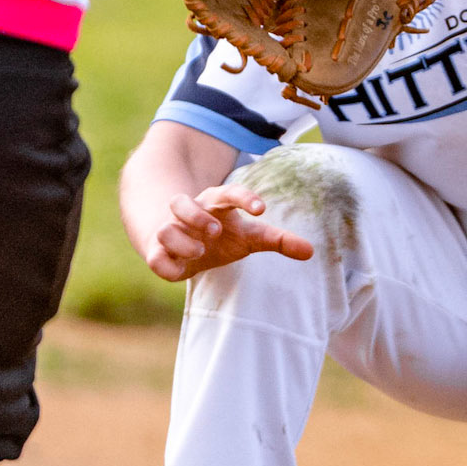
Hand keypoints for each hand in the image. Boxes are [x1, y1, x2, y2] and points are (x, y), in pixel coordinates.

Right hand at [143, 182, 314, 281]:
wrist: (182, 244)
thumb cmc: (222, 236)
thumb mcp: (250, 237)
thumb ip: (278, 240)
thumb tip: (311, 251)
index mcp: (214, 205)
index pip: (228, 193)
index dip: (243, 198)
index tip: (261, 208)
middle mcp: (189, 214)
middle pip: (184, 202)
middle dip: (197, 215)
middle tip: (216, 229)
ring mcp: (171, 232)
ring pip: (166, 228)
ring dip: (181, 238)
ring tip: (200, 251)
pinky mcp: (159, 254)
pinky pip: (155, 257)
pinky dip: (165, 264)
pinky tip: (180, 272)